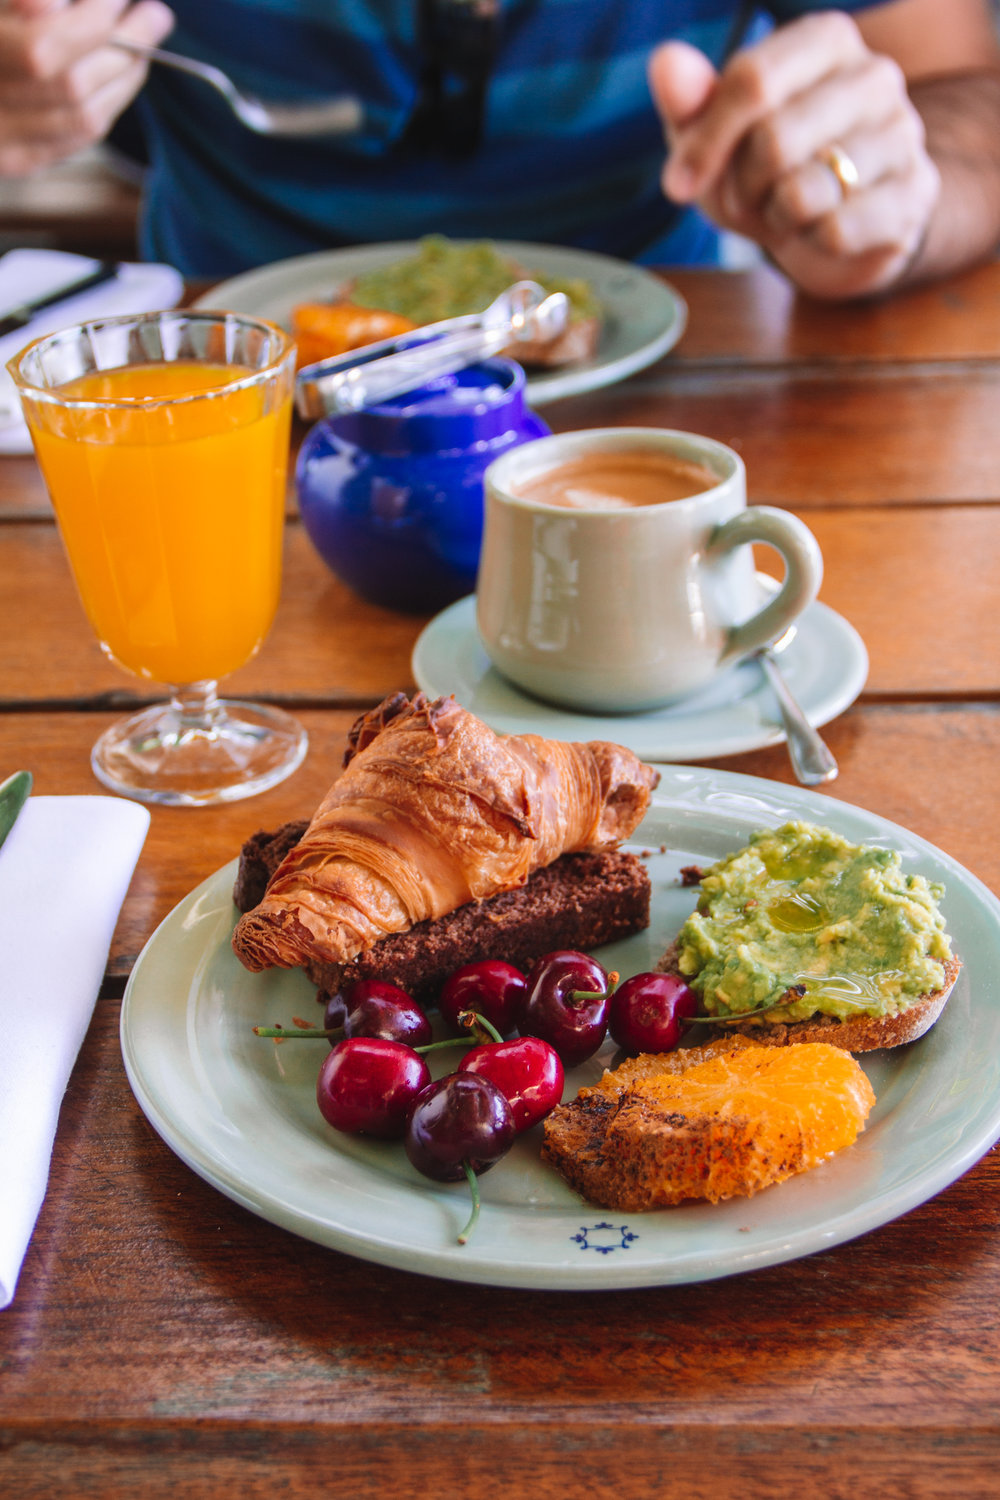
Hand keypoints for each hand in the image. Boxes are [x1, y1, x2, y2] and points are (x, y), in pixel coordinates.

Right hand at [0, 0, 173, 174]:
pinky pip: (72, 142)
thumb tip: (59, 8)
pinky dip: (105, 108)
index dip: (94, 18)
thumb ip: (22, 2)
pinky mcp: (9, 160)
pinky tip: (116, 81)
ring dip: (124, 80)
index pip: (43, 46)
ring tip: (141, 45)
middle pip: (69, 85)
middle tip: (151, 15)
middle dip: (123, 47)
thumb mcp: (2, 6)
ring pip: (80, 119)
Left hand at [649, 11, 940, 299]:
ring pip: (805, 193)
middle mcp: (875, 76)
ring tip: (786, 209)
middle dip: (741, 187)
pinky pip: (837, 233)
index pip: (751, 82)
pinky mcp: (915, 195)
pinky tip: (821, 230)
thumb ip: (690, 100)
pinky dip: (811, 243)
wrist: (839, 225)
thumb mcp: (719, 138)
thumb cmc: (770, 170)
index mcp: (826, 40)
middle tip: (748, 196)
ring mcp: (903, 134)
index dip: (704, 144)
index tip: (677, 185)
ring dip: (776, 217)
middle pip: (774, 141)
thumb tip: (666, 62)